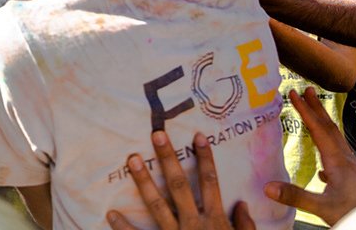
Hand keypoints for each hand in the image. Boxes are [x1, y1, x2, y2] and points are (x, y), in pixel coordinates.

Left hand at [107, 130, 254, 229]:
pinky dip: (124, 228)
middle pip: (179, 186)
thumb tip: (242, 204)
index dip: (205, 159)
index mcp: (216, 221)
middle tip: (156, 134)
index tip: (197, 135)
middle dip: (169, 159)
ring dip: (144, 182)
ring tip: (132, 159)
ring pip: (158, 206)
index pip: (211, 183)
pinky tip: (110, 214)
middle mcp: (195, 225)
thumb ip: (245, 227)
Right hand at [264, 88, 355, 224]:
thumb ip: (295, 196)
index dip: (304, 110)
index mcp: (336, 161)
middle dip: (317, 109)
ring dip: (324, 125)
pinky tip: (324, 169)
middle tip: (307, 90)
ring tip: (316, 116)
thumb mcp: (322, 207)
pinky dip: (330, 150)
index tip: (294, 93)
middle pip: (329, 128)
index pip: (317, 129)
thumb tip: (267, 186)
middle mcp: (346, 159)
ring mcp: (353, 168)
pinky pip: (340, 156)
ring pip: (336, 140)